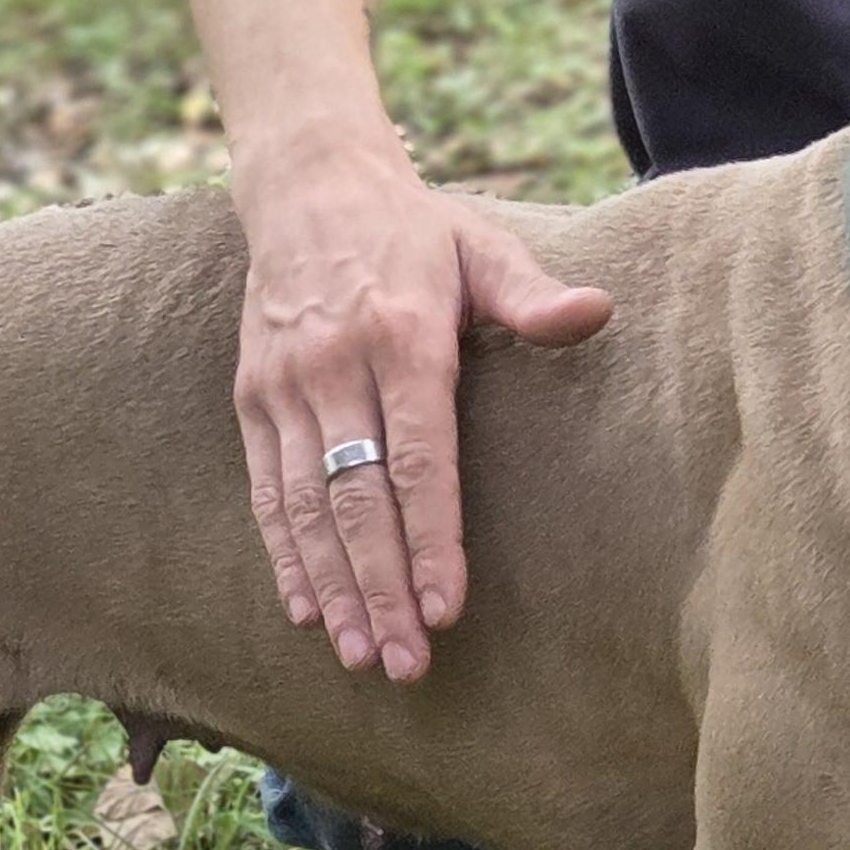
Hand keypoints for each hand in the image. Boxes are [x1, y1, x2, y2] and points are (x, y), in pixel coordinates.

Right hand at [232, 130, 611, 678]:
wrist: (306, 186)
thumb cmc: (416, 229)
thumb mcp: (481, 244)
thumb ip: (532, 293)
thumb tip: (597, 311)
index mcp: (402, 338)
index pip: (417, 460)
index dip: (429, 540)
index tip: (446, 608)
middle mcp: (337, 369)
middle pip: (358, 500)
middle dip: (382, 588)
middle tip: (406, 663)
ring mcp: (286, 389)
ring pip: (306, 507)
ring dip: (333, 587)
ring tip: (361, 654)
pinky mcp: (253, 400)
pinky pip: (266, 491)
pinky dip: (285, 555)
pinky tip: (308, 610)